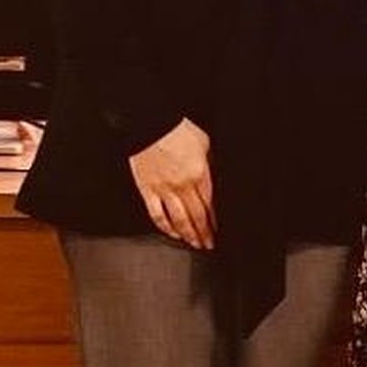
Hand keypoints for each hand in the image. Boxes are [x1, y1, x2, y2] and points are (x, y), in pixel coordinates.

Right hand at [129, 119, 214, 248]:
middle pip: (197, 217)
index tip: (219, 231)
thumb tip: (215, 179)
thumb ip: (210, 165)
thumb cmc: (177, 129)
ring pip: (179, 220)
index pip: (210, 205)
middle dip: (204, 233)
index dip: (215, 221)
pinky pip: (157, 214)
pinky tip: (173, 233)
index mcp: (200, 174)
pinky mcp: (147, 189)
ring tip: (195, 244)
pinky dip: (166, 227)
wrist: (150, 122)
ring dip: (188, 234)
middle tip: (209, 244)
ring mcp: (164, 189)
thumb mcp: (205, 144)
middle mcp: (183, 185)